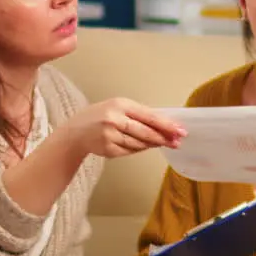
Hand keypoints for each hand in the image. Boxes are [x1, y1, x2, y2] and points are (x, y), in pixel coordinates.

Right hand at [60, 97, 185, 158]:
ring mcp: (110, 135)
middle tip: (176, 142)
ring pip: (140, 143)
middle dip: (164, 138)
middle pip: (146, 132)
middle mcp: (114, 119)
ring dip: (152, 144)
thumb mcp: (117, 107)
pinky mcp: (108, 149)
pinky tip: (143, 146)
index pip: (149, 116)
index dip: (166, 125)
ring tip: (162, 143)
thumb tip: (164, 125)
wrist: (75, 132)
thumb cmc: (99, 117)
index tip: (180, 130)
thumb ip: (138, 114)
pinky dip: (139, 149)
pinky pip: (131, 151)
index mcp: (120, 104)